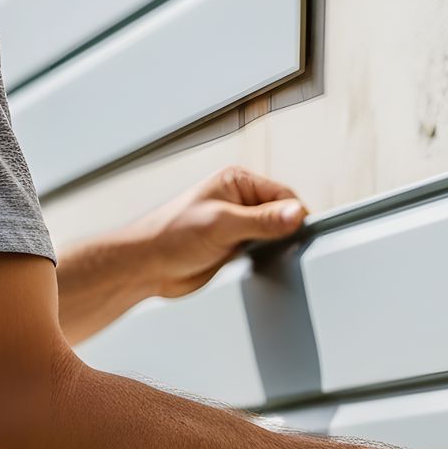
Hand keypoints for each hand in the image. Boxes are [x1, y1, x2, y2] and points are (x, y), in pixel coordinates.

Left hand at [106, 165, 307, 298]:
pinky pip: (263, 249)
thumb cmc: (170, 235)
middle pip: (282, 214)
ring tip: (265, 255)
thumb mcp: (222, 225)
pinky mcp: (234, 246)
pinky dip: (266, 257)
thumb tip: (296, 214)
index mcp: (236, 182)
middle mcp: (239, 200)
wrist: (147, 266)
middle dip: (285, 231)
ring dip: (275, 246)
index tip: (301, 233)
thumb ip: (262, 220)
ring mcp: (238, 224)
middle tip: (283, 248)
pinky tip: (259, 263)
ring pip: (274, 234)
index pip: (283, 194)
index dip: (295, 214)